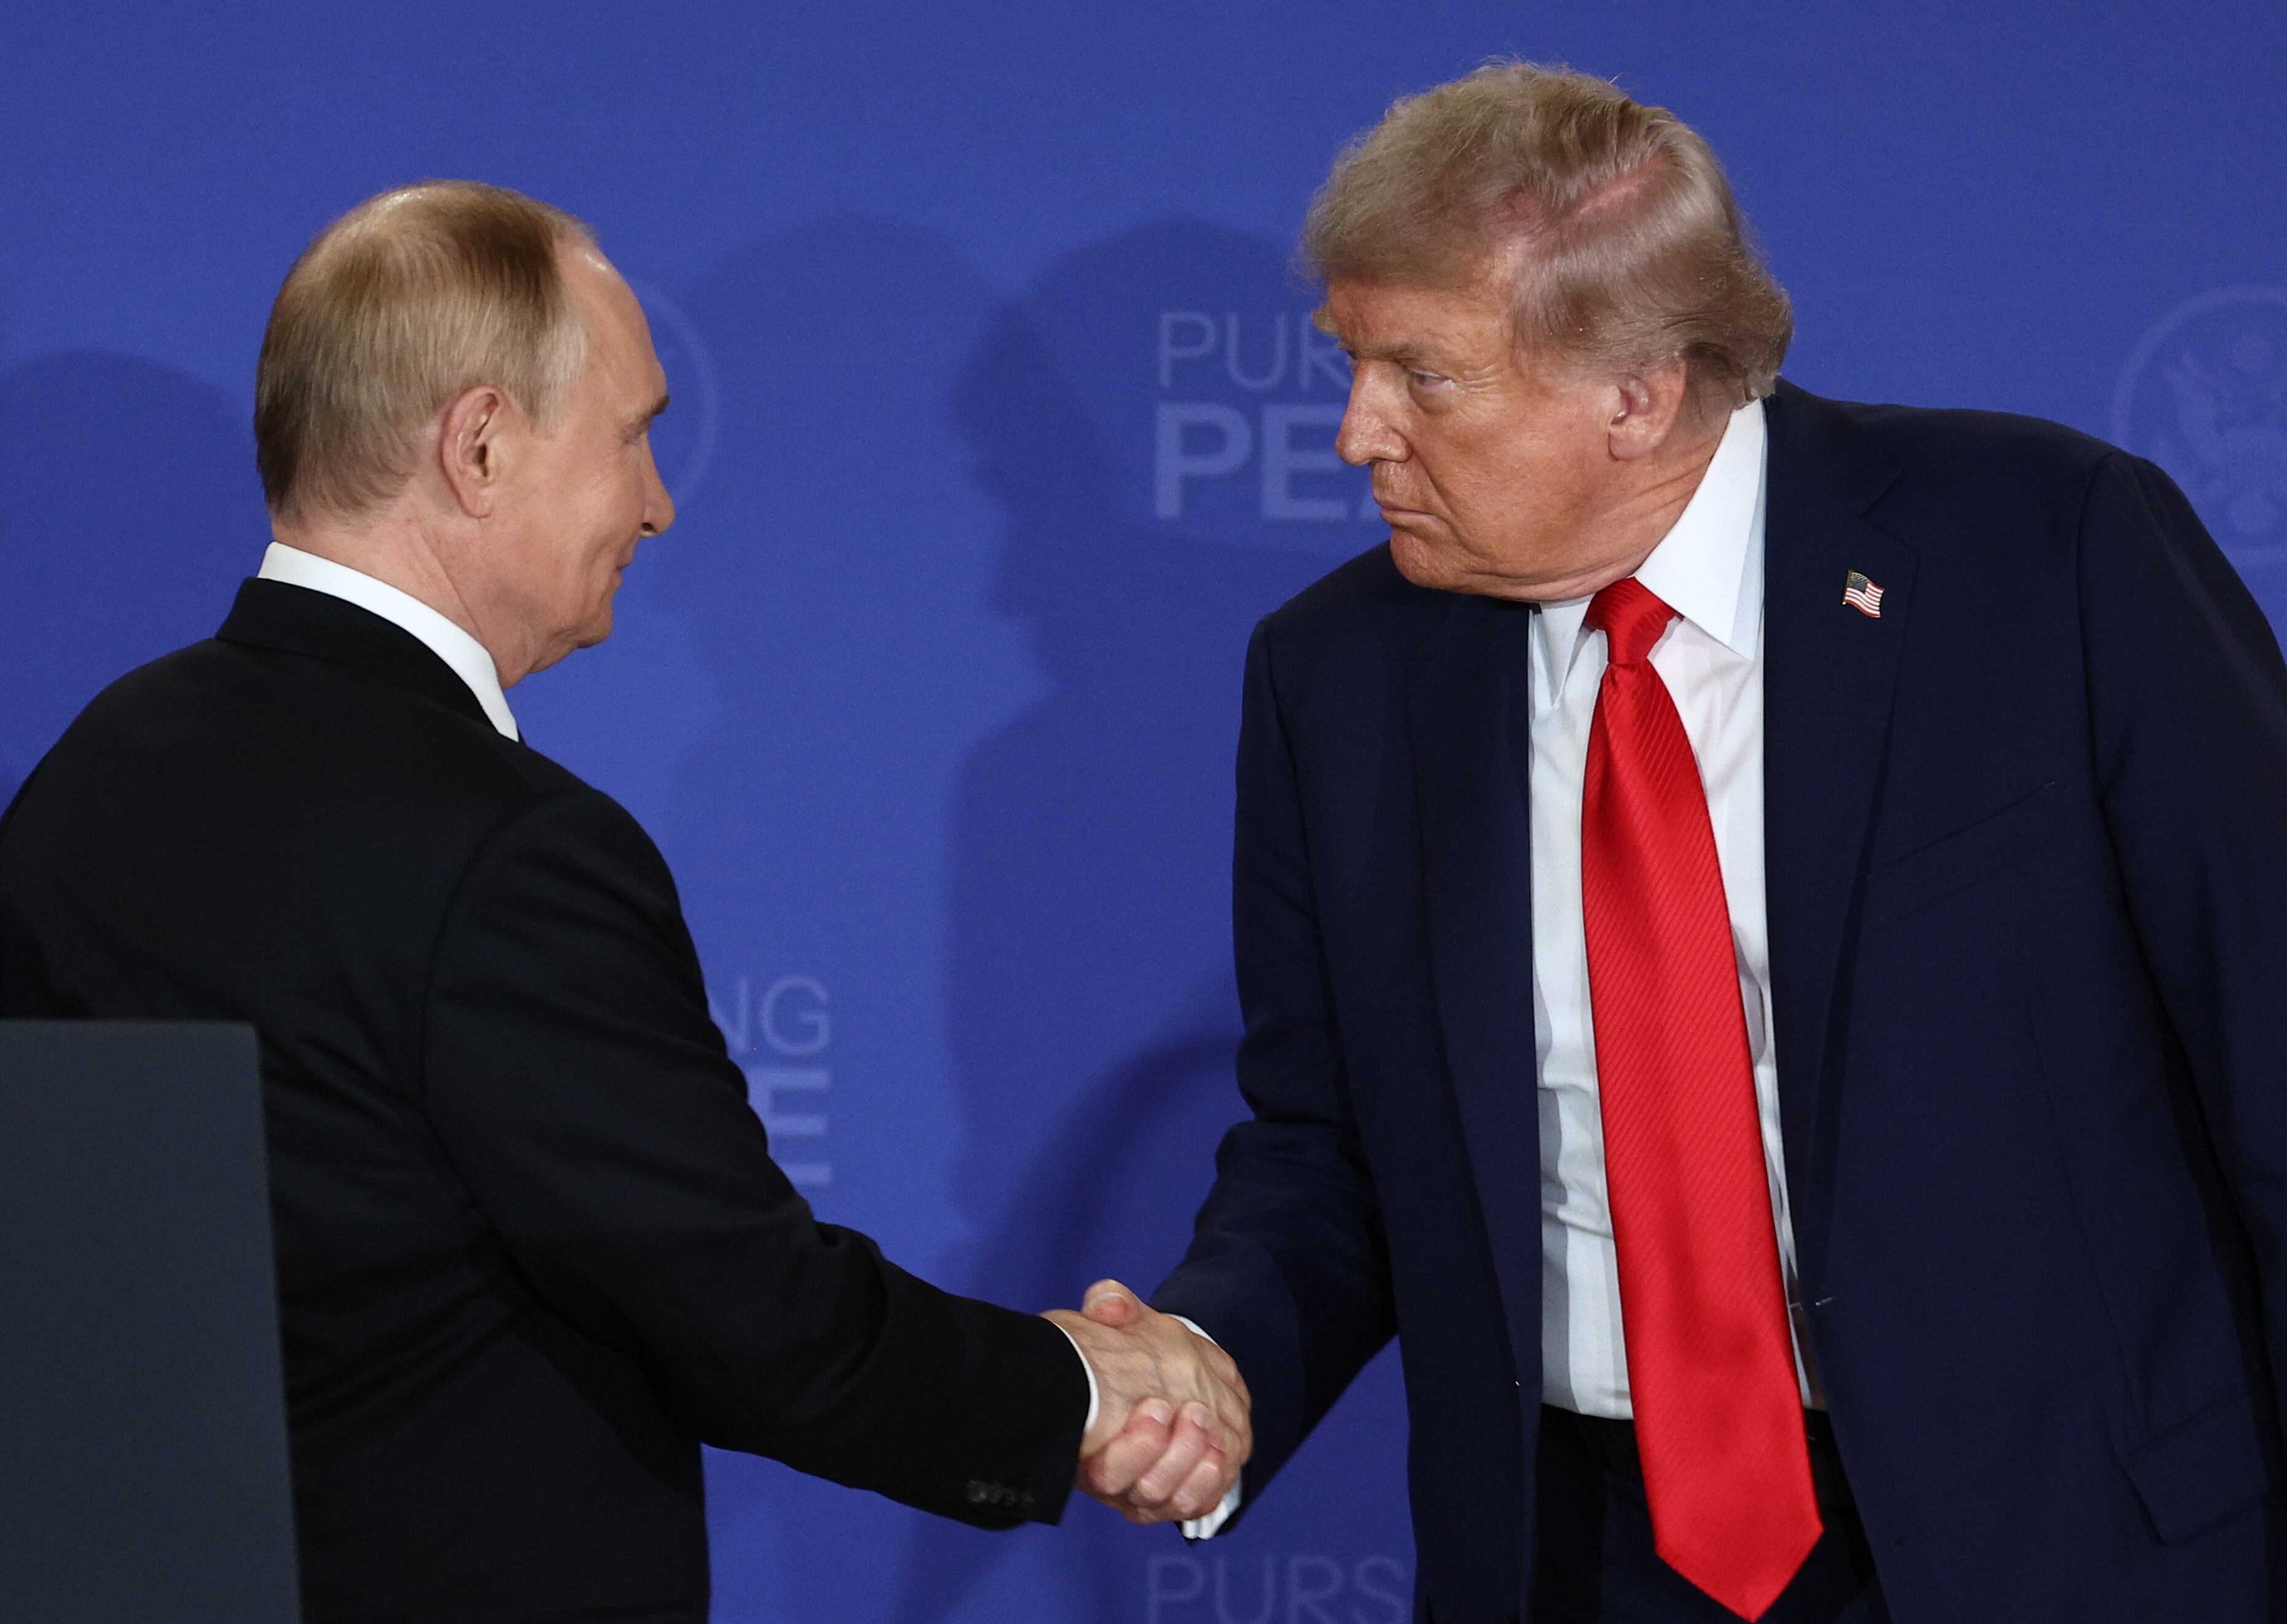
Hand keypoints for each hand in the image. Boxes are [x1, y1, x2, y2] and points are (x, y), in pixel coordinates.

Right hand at [1044, 1279, 1250, 1524]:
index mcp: (1089, 1441)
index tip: (1157, 1407)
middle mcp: (1116, 1476)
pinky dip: (1208, 1483)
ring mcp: (1146, 1489)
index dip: (1135, 1448)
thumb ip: (1109, 1306)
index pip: (1106, 1471)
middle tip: (1194, 1412)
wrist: (1143, 1363)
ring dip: (1195, 1464)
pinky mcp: (1178, 1493)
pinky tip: (1218, 1453)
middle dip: (1174, 1454)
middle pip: (1146, 1489)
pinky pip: (1194, 1504)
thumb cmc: (1119, 1346)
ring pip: (1172, 1498)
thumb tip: (1110, 1309)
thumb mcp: (1112, 1319)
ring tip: (1209, 1427)